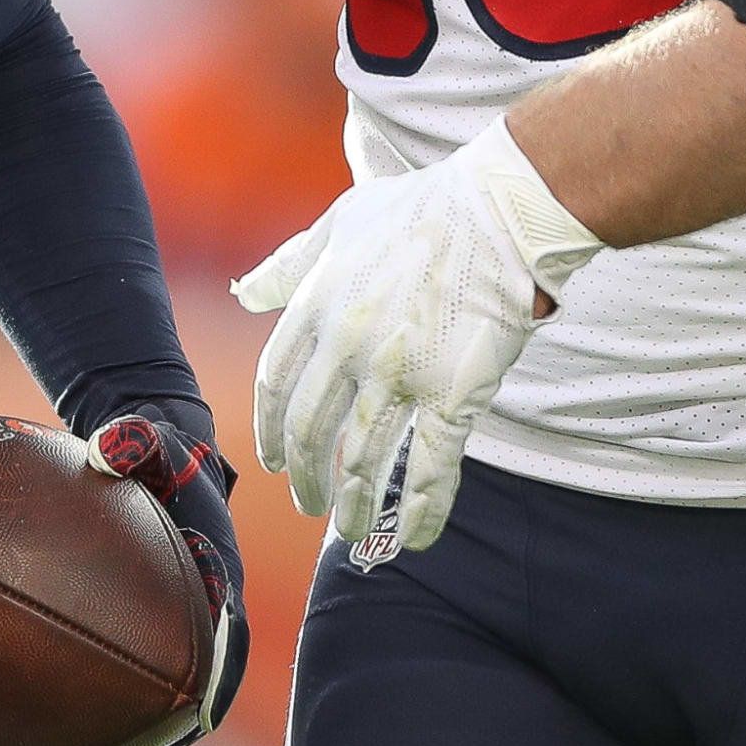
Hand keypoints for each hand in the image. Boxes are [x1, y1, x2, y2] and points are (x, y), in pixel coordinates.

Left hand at [82, 400, 246, 745]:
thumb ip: (135, 440)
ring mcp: (182, 620)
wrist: (159, 447)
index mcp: (220, 572)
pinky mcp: (153, 621)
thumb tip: (110, 443)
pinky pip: (133, 668)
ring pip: (166, 690)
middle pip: (197, 688)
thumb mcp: (150, 436)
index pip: (226, 640)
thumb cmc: (156, 445)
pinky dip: (104, 700)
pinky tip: (51, 722)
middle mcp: (210, 608)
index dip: (211, 682)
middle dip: (165, 734)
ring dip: (136, 734)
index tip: (189, 720)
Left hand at [237, 122, 594, 557]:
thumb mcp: (340, 222)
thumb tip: (244, 294)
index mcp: (318, 306)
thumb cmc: (423, 209)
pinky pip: (430, 469)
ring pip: (364, 460)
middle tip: (310, 502)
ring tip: (351, 528)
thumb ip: (290, 264)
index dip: (270, 430)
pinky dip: (420, 510)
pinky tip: (412, 537)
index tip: (273, 458)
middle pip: (311, 432)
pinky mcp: (452, 395)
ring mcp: (399, 375)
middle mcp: (349, 347)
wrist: (501, 213)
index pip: (277, 386)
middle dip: (307, 477)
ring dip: (355, 504)